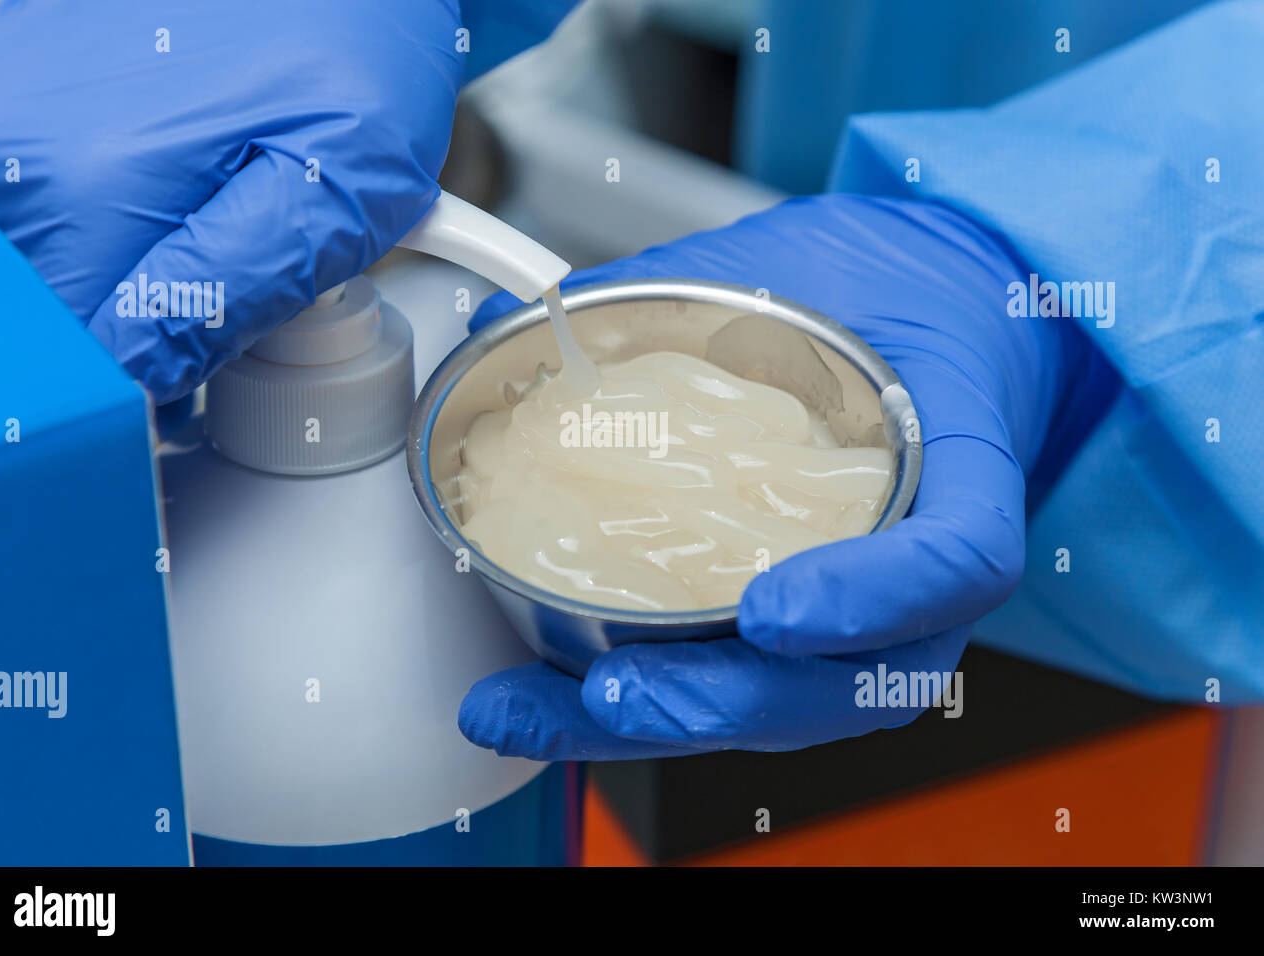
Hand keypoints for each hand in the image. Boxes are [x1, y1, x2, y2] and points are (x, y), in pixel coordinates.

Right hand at [0, 0, 460, 402]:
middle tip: (224, 284)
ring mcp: (1, 116)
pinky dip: (108, 232)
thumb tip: (137, 380)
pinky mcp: (14, 102)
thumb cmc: (349, 45)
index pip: (78, 366)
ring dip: (124, 283)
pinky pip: (47, 217)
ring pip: (52, 275)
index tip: (190, 391)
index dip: (139, 400)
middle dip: (135, 336)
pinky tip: (174, 194)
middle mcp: (12, 149)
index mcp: (84, 185)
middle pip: (55, 321)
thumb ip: (225, 296)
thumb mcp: (335, 192)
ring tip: (206, 224)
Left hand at [458, 193, 1082, 758]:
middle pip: (864, 682)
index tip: (767, 613)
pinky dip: (669, 708)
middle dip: (731, 701)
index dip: (870, 600)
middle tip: (616, 691)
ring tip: (546, 714)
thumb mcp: (805, 262)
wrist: (937, 312)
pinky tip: (566, 705)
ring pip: (803, 707)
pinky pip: (766, 689)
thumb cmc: (887, 290)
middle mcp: (932, 561)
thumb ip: (677, 288)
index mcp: (962, 456)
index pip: (956, 558)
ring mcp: (885, 610)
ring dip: (676, 726)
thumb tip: (513, 319)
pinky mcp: (827, 626)